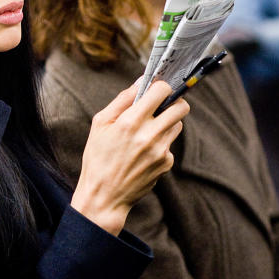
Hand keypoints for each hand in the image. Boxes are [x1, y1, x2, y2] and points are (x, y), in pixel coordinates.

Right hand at [70, 80, 187, 234]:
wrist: (104, 196)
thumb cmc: (97, 157)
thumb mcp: (100, 124)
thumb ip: (122, 100)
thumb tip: (140, 82)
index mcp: (130, 122)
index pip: (162, 91)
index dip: (160, 86)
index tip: (155, 89)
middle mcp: (149, 135)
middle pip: (181, 107)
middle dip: (173, 102)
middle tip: (161, 105)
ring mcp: (161, 151)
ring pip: (177, 124)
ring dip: (167, 122)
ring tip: (148, 130)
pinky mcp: (166, 163)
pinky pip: (170, 144)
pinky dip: (161, 143)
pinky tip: (144, 152)